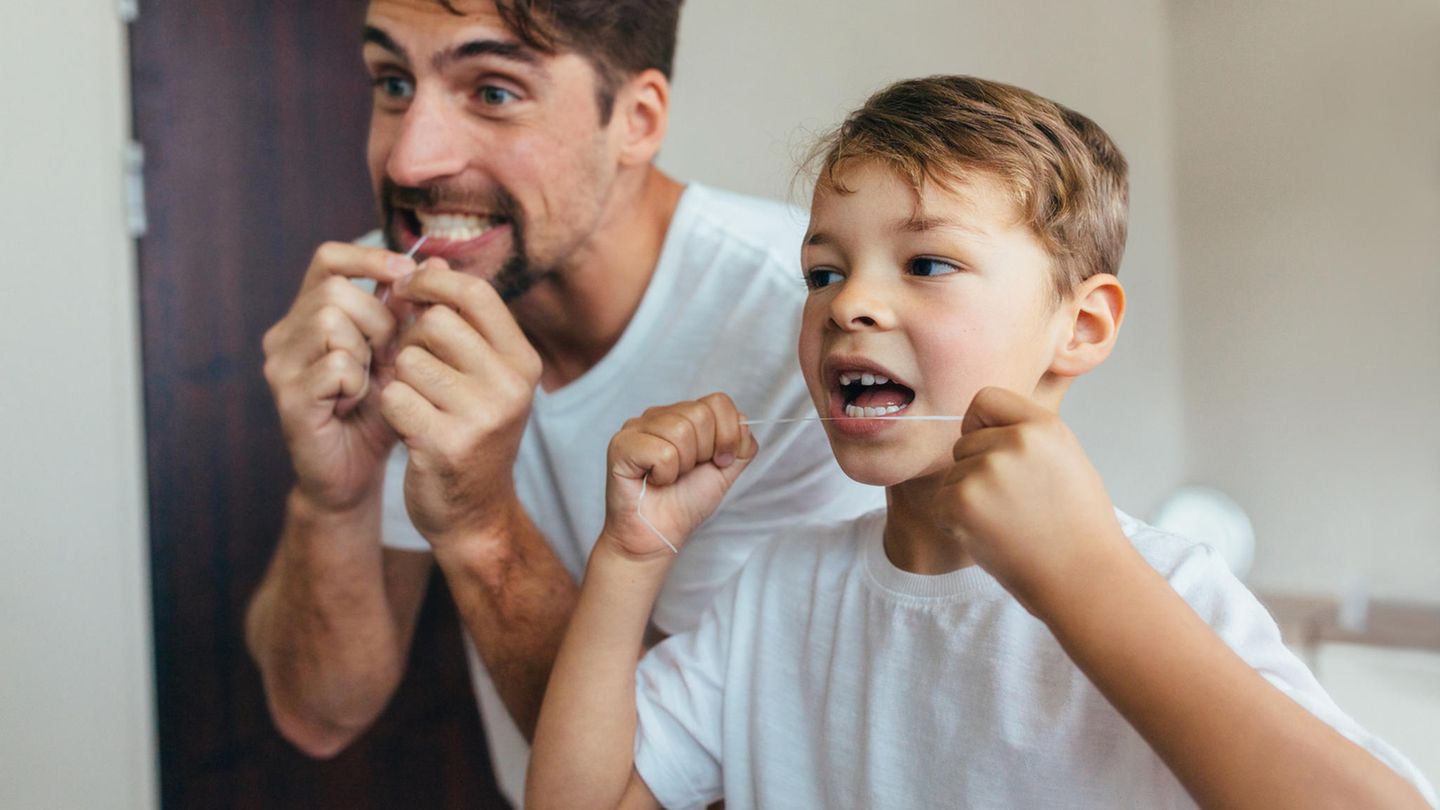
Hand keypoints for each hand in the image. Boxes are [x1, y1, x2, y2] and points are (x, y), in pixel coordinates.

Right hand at [262, 242, 415, 511]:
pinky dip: (356, 382)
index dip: (368, 258)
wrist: (355, 473)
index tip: (406, 274)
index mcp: (309, 315)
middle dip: (377, 319)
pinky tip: (355, 402)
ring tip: (370, 380)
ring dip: (367, 350)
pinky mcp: (287, 397)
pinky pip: (335, 365)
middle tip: (388, 355)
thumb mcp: (400, 355)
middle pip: (335, 290)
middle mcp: (286, 334)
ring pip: (331, 321)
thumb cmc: (378, 411)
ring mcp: (281, 365)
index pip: (328, 259)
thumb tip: (437, 262)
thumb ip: (411, 312)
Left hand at [378, 260, 542, 551]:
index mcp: (523, 361)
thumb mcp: (482, 376)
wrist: (474, 514)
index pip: (475, 293)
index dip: (433, 282)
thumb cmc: (470, 433)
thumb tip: (428, 259)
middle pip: (436, 322)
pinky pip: (394, 397)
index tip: (408, 289)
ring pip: (409, 360)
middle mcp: (511, 385)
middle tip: (413, 366)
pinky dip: (390, 408)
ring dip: (399, 377)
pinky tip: (407, 426)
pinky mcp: (446, 444)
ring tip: (415, 402)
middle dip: (411, 339)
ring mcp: (482, 417)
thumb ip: (460, 322)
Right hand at [601, 394, 757, 558]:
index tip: (718, 462)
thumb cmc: (685, 503)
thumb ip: (741, 445)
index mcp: (682, 415)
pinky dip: (665, 474)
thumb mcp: (725, 471)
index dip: (727, 435)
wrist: (658, 536)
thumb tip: (743, 422)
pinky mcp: (621, 446)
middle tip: (687, 472)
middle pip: (700, 414)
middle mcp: (658, 415)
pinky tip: (653, 481)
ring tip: (668, 477)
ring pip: (680, 431)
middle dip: (704, 452)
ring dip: (683, 465)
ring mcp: (636, 428)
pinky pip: (662, 452)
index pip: (718, 401)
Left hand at [933, 387, 1128, 612]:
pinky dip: (956, 523)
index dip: (982, 425)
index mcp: (1043, 426)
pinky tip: (992, 537)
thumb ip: (1027, 436)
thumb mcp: (1066, 459)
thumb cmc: (1078, 526)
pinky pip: (941, 503)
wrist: (1085, 579)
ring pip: (953, 475)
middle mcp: (1014, 441)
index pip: (986, 399)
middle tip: (1015, 505)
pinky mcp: (962, 503)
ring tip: (1009, 524)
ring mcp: (986, 471)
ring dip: (968, 499)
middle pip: (964, 441)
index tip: (994, 450)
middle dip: (978, 470)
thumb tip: (981, 425)